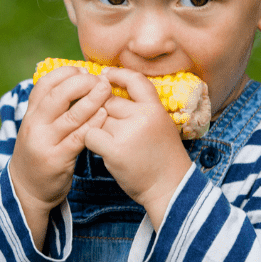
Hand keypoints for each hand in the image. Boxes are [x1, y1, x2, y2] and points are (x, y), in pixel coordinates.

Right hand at [10, 66, 112, 249]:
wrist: (26, 190)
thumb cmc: (39, 152)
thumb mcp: (37, 127)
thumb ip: (51, 108)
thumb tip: (76, 81)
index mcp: (29, 114)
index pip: (43, 85)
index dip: (64, 73)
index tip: (82, 69)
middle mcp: (34, 126)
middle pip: (56, 97)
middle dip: (80, 83)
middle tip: (99, 79)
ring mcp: (44, 143)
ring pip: (70, 116)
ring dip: (91, 100)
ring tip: (106, 90)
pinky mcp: (57, 160)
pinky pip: (78, 138)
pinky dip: (93, 124)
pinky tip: (105, 114)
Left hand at [83, 67, 193, 228]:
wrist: (170, 187)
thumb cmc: (162, 156)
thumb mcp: (159, 124)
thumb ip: (139, 108)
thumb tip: (108, 88)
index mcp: (155, 108)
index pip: (134, 80)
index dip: (116, 74)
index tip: (104, 75)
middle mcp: (142, 116)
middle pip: (108, 100)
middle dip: (103, 110)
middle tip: (110, 126)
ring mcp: (128, 133)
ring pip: (96, 117)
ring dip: (97, 128)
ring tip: (111, 142)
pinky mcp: (114, 150)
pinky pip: (90, 135)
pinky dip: (91, 141)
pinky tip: (103, 150)